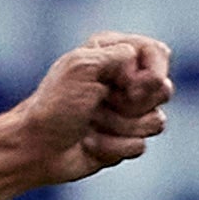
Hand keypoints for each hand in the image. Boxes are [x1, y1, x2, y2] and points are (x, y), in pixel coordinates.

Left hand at [0, 31, 172, 199]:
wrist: (35, 148)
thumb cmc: (54, 104)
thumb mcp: (82, 67)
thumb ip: (122, 56)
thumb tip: (152, 76)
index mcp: (111, 52)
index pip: (157, 52)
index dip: (151, 73)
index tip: (128, 85)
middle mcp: (123, 79)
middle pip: (163, 90)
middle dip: (132, 103)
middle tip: (100, 103)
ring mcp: (126, 111)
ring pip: (155, 122)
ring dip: (119, 126)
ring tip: (92, 123)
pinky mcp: (125, 139)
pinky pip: (140, 146)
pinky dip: (113, 146)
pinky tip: (91, 143)